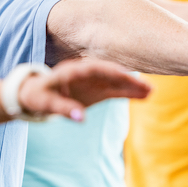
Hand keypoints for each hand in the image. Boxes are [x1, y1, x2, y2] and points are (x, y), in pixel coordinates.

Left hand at [19, 59, 151, 121]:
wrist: (36, 93)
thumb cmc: (38, 96)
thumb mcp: (46, 103)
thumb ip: (63, 109)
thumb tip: (81, 118)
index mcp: (71, 70)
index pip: (93, 68)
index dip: (109, 71)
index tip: (125, 76)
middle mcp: (85, 72)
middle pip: (109, 73)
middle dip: (127, 79)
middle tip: (146, 87)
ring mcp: (93, 81)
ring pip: (115, 82)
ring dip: (132, 86)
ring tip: (151, 92)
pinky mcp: (97, 90)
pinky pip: (115, 90)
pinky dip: (128, 93)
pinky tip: (144, 96)